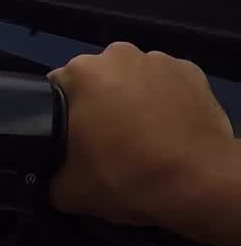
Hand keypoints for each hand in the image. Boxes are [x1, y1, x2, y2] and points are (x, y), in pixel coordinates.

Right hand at [49, 42, 239, 243]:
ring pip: (133, 78)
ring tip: (145, 135)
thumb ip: (48, 178)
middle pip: (97, 78)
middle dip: (99, 102)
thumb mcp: (70, 191)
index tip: (75, 141)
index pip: (57, 88)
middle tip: (109, 141)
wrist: (201, 183)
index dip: (63, 116)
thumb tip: (45, 178)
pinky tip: (171, 128)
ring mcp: (159, 60)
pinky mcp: (193, 72)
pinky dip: (166, 100)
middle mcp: (117, 54)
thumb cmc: (128, 176)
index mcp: (80, 72)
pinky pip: (168, 83)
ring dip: (132, 98)